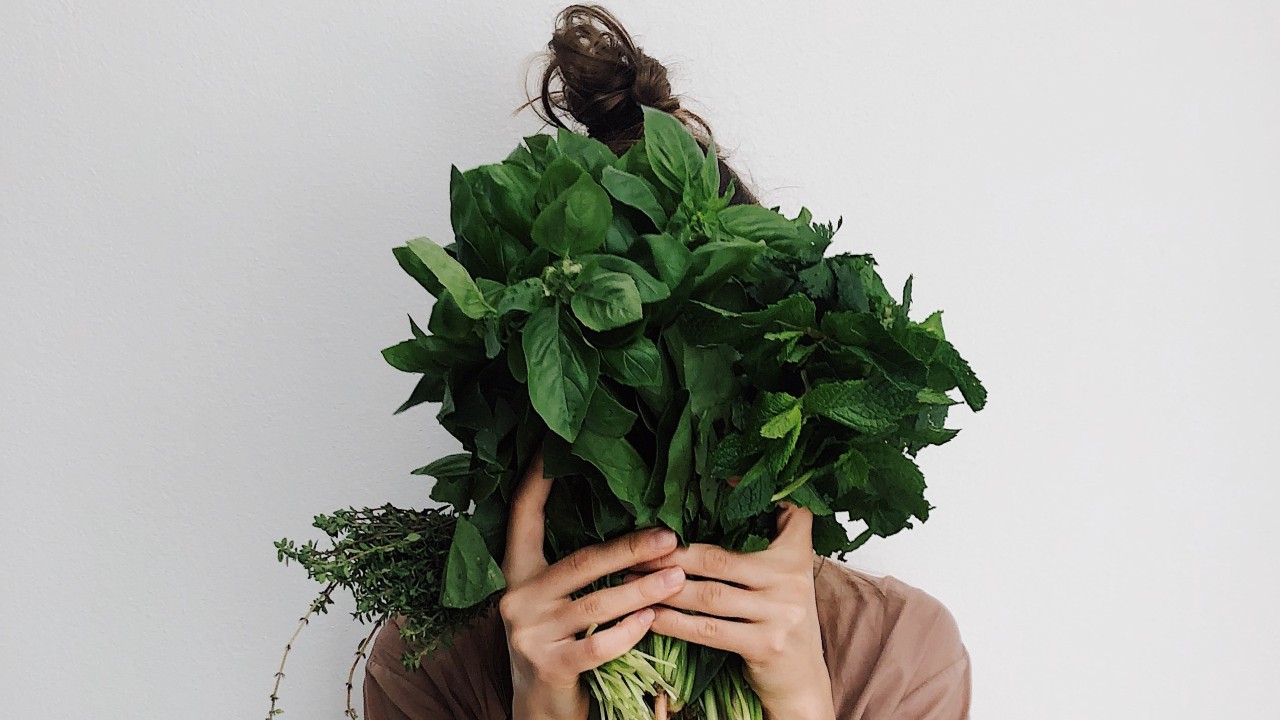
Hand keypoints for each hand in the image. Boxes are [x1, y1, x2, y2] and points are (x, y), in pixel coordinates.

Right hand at [499, 449, 688, 719]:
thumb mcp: (557, 604)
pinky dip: (629, 631)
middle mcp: (517, 599)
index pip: (522, 517)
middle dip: (630, 547)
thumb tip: (637, 529)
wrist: (540, 712)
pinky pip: (597, 644)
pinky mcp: (548, 666)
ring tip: (678, 579)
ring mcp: (530, 634)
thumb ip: (578, 571)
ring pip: (596, 603)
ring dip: (642, 589)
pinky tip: (653, 619)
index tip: (552, 449)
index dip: (535, 482)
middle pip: (581, 561)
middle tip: (671, 537)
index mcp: (518, 574)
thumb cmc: (560, 647)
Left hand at [630, 502, 835, 719]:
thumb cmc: (782, 620)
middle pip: (719, 558)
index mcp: (796, 555)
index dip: (750, 494)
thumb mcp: (786, 577)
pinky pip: (708, 630)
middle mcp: (791, 580)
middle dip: (672, 554)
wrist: (803, 681)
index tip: (717, 476)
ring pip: (709, 595)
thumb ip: (767, 541)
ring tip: (631, 581)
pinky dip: (675, 623)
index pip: (785, 514)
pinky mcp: (765, 645)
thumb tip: (725, 492)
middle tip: (636, 550)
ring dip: (664, 588)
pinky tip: (650, 616)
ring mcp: (780, 613)